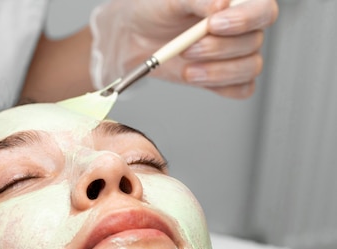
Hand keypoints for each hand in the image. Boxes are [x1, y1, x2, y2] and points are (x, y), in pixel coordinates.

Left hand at [90, 0, 278, 97]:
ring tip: (187, 68)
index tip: (213, 25)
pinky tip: (196, 76)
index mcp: (237, 2)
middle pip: (254, 42)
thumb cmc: (155, 11)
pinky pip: (242, 89)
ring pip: (250, 67)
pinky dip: (220, 86)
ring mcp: (237, 54)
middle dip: (219, 49)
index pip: (264, 10)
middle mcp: (243, 27)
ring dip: (218, 71)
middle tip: (188, 48)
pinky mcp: (226, 77)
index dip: (244, 20)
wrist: (135, 36)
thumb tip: (222, 4)